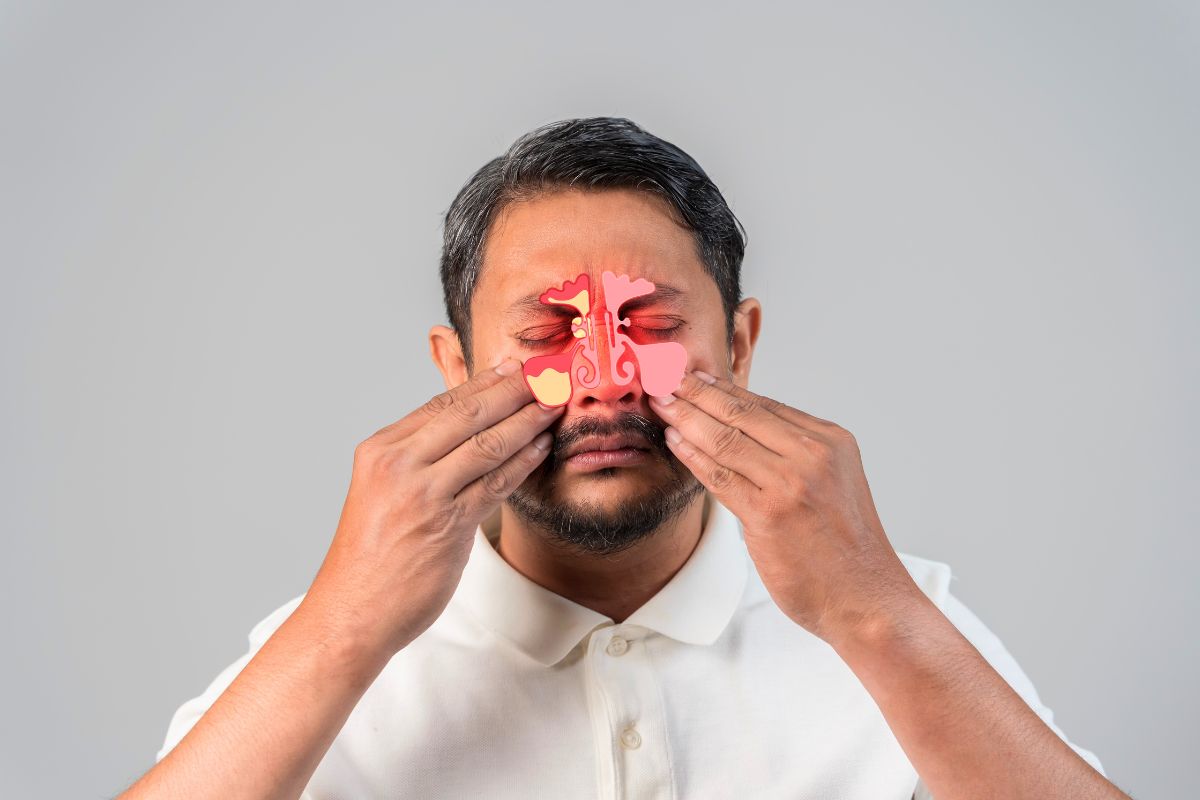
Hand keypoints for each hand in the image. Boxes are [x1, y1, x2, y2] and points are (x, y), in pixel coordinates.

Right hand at [302, 358, 564, 657]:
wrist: (352, 611)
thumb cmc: (370, 556)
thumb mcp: (381, 491)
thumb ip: (417, 459)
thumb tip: (464, 429)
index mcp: (380, 450)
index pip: (442, 403)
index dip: (485, 382)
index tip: (515, 368)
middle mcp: (399, 465)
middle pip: (469, 414)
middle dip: (515, 391)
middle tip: (547, 375)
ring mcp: (424, 494)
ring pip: (488, 444)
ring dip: (528, 421)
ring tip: (554, 405)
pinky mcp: (448, 525)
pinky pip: (496, 483)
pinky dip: (524, 461)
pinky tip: (542, 448)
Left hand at [649, 369, 922, 644]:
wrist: (867, 600)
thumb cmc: (845, 550)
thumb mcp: (832, 484)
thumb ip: (794, 456)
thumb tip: (743, 431)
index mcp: (831, 441)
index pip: (765, 404)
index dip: (723, 388)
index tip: (693, 376)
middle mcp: (814, 455)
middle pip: (741, 413)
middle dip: (697, 393)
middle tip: (664, 378)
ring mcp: (791, 483)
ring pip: (725, 439)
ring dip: (686, 418)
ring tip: (660, 403)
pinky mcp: (769, 514)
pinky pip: (719, 476)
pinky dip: (692, 456)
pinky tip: (673, 442)